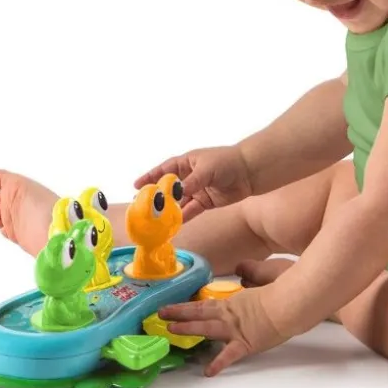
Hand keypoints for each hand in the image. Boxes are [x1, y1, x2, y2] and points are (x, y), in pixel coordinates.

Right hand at [134, 145, 253, 220]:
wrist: (251, 171)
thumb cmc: (227, 162)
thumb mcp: (205, 170)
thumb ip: (189, 183)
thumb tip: (173, 195)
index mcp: (187, 162)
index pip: (164, 170)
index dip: (150, 177)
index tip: (136, 186)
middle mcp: (190, 176)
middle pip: (169, 188)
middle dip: (157, 197)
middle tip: (142, 208)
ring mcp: (198, 190)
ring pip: (179, 202)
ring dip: (169, 210)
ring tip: (155, 220)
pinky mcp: (207, 202)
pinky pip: (191, 211)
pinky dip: (182, 217)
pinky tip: (172, 225)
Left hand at [158, 286, 287, 375]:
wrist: (292, 301)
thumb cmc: (283, 284)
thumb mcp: (266, 271)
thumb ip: (250, 273)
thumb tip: (242, 273)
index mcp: (234, 301)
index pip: (205, 304)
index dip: (187, 305)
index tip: (172, 306)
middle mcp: (230, 314)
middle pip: (200, 313)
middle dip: (179, 314)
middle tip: (160, 314)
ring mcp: (235, 329)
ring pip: (206, 328)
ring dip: (188, 329)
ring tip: (170, 330)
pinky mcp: (246, 343)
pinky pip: (230, 355)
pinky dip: (219, 364)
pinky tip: (208, 372)